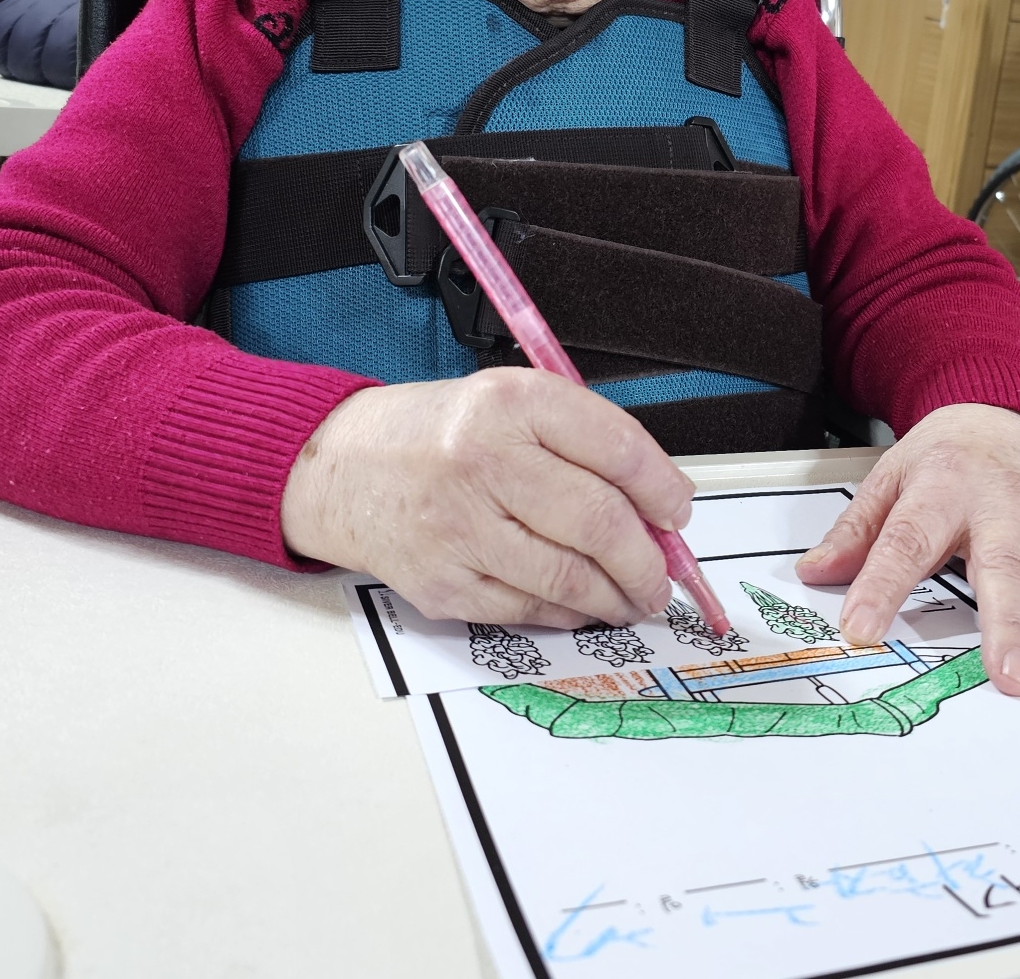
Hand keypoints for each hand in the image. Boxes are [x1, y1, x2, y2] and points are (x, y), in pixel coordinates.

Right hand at [281, 368, 692, 628]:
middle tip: (664, 574)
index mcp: (512, 404)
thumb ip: (583, 443)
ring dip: (618, 597)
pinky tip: (580, 604)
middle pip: (599, 523)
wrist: (342, 466)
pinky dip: (568, 614)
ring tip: (634, 596)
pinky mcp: (441, 583)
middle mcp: (484, 461)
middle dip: (648, 560)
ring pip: (569, 579)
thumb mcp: (512, 404)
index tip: (677, 510)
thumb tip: (655, 509)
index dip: (662, 488)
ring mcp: (459, 527)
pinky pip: (528, 610)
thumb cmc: (439, 434)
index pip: (616, 449)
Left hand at [795, 403, 1019, 696]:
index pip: (906, 543)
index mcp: (943, 492)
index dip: (881, 586)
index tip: (861, 628)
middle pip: (1006, 569)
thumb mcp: (887, 477)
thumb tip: (813, 574)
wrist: (998, 413)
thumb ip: (855, 532)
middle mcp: (1004, 510)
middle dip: (1010, 625)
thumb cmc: (943, 455)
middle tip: (1012, 678)